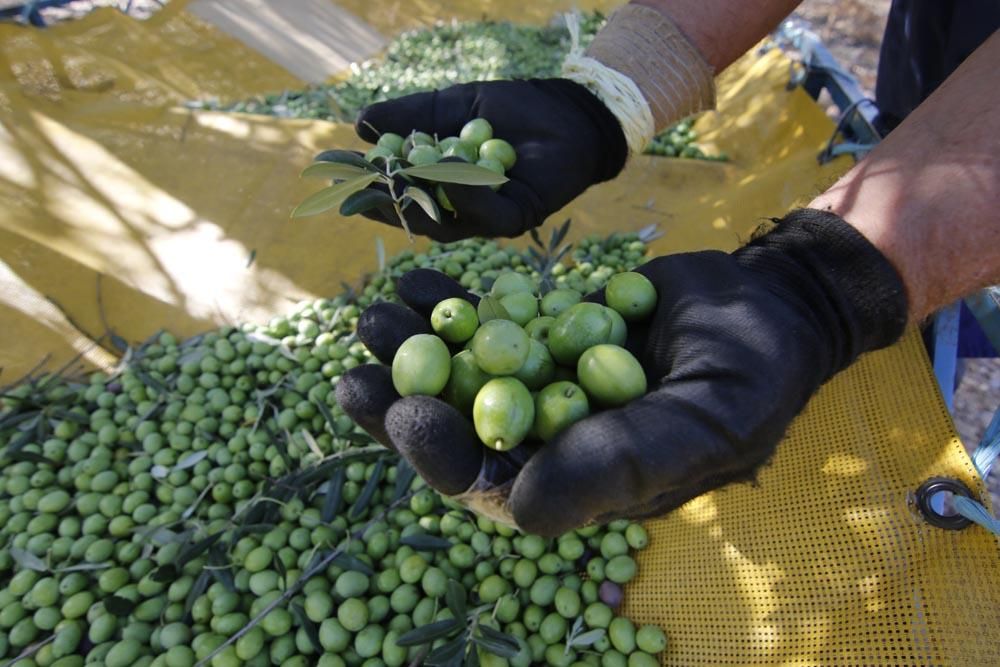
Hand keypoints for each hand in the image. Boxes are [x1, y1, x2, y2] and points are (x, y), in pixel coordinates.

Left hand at [336, 210, 907, 535]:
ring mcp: (545, 384)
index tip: (400, 414)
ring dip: (414, 351)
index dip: (441, 458)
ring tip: (373, 317)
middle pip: (461, 431)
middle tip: (353, 370)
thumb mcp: (702, 423)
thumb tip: (522, 509)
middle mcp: (554, 440)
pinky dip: (453, 305)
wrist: (771, 302)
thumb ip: (620, 465)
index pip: (496, 485)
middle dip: (405, 402)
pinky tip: (418, 282)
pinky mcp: (547, 335)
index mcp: (583, 482)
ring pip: (464, 375)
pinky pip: (488, 323)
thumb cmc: (752, 371)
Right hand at [353, 80, 627, 240]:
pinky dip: (464, 193)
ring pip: (447, 221)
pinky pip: (485, 213)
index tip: (341, 175)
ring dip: (422, 200)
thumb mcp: (452, 106)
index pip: (402, 193)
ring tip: (397, 176)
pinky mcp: (516, 217)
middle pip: (417, 217)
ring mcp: (489, 216)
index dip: (371, 187)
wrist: (566, 109)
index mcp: (444, 186)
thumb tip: (361, 125)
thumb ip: (411, 117)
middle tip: (358, 192)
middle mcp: (463, 209)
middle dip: (386, 205)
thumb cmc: (511, 108)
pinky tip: (447, 168)